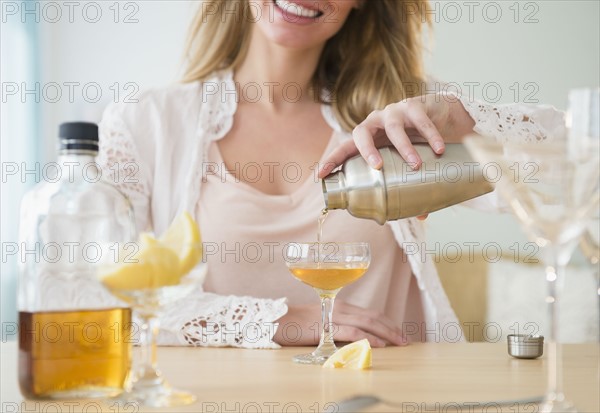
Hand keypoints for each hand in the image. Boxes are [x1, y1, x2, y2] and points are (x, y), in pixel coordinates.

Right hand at [272, 300, 406, 347]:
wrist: (275, 319)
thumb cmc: (297, 322)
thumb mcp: (321, 320)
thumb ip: (337, 325)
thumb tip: (355, 337)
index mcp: (340, 306)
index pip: (370, 313)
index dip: (387, 322)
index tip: (399, 332)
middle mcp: (340, 308)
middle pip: (373, 316)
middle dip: (392, 328)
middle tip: (406, 339)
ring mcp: (333, 317)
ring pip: (367, 323)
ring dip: (386, 333)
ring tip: (399, 342)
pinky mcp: (326, 327)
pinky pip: (352, 332)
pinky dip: (368, 337)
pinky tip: (378, 344)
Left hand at [318, 93, 475, 178]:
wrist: (438, 114)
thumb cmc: (414, 141)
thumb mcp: (406, 162)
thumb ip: (410, 184)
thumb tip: (420, 216)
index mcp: (367, 139)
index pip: (344, 149)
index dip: (331, 161)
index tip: (319, 176)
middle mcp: (375, 124)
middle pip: (361, 133)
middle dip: (366, 150)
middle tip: (378, 167)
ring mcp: (394, 112)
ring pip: (394, 128)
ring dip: (404, 147)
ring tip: (415, 164)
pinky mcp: (415, 106)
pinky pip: (421, 121)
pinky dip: (430, 135)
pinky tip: (439, 149)